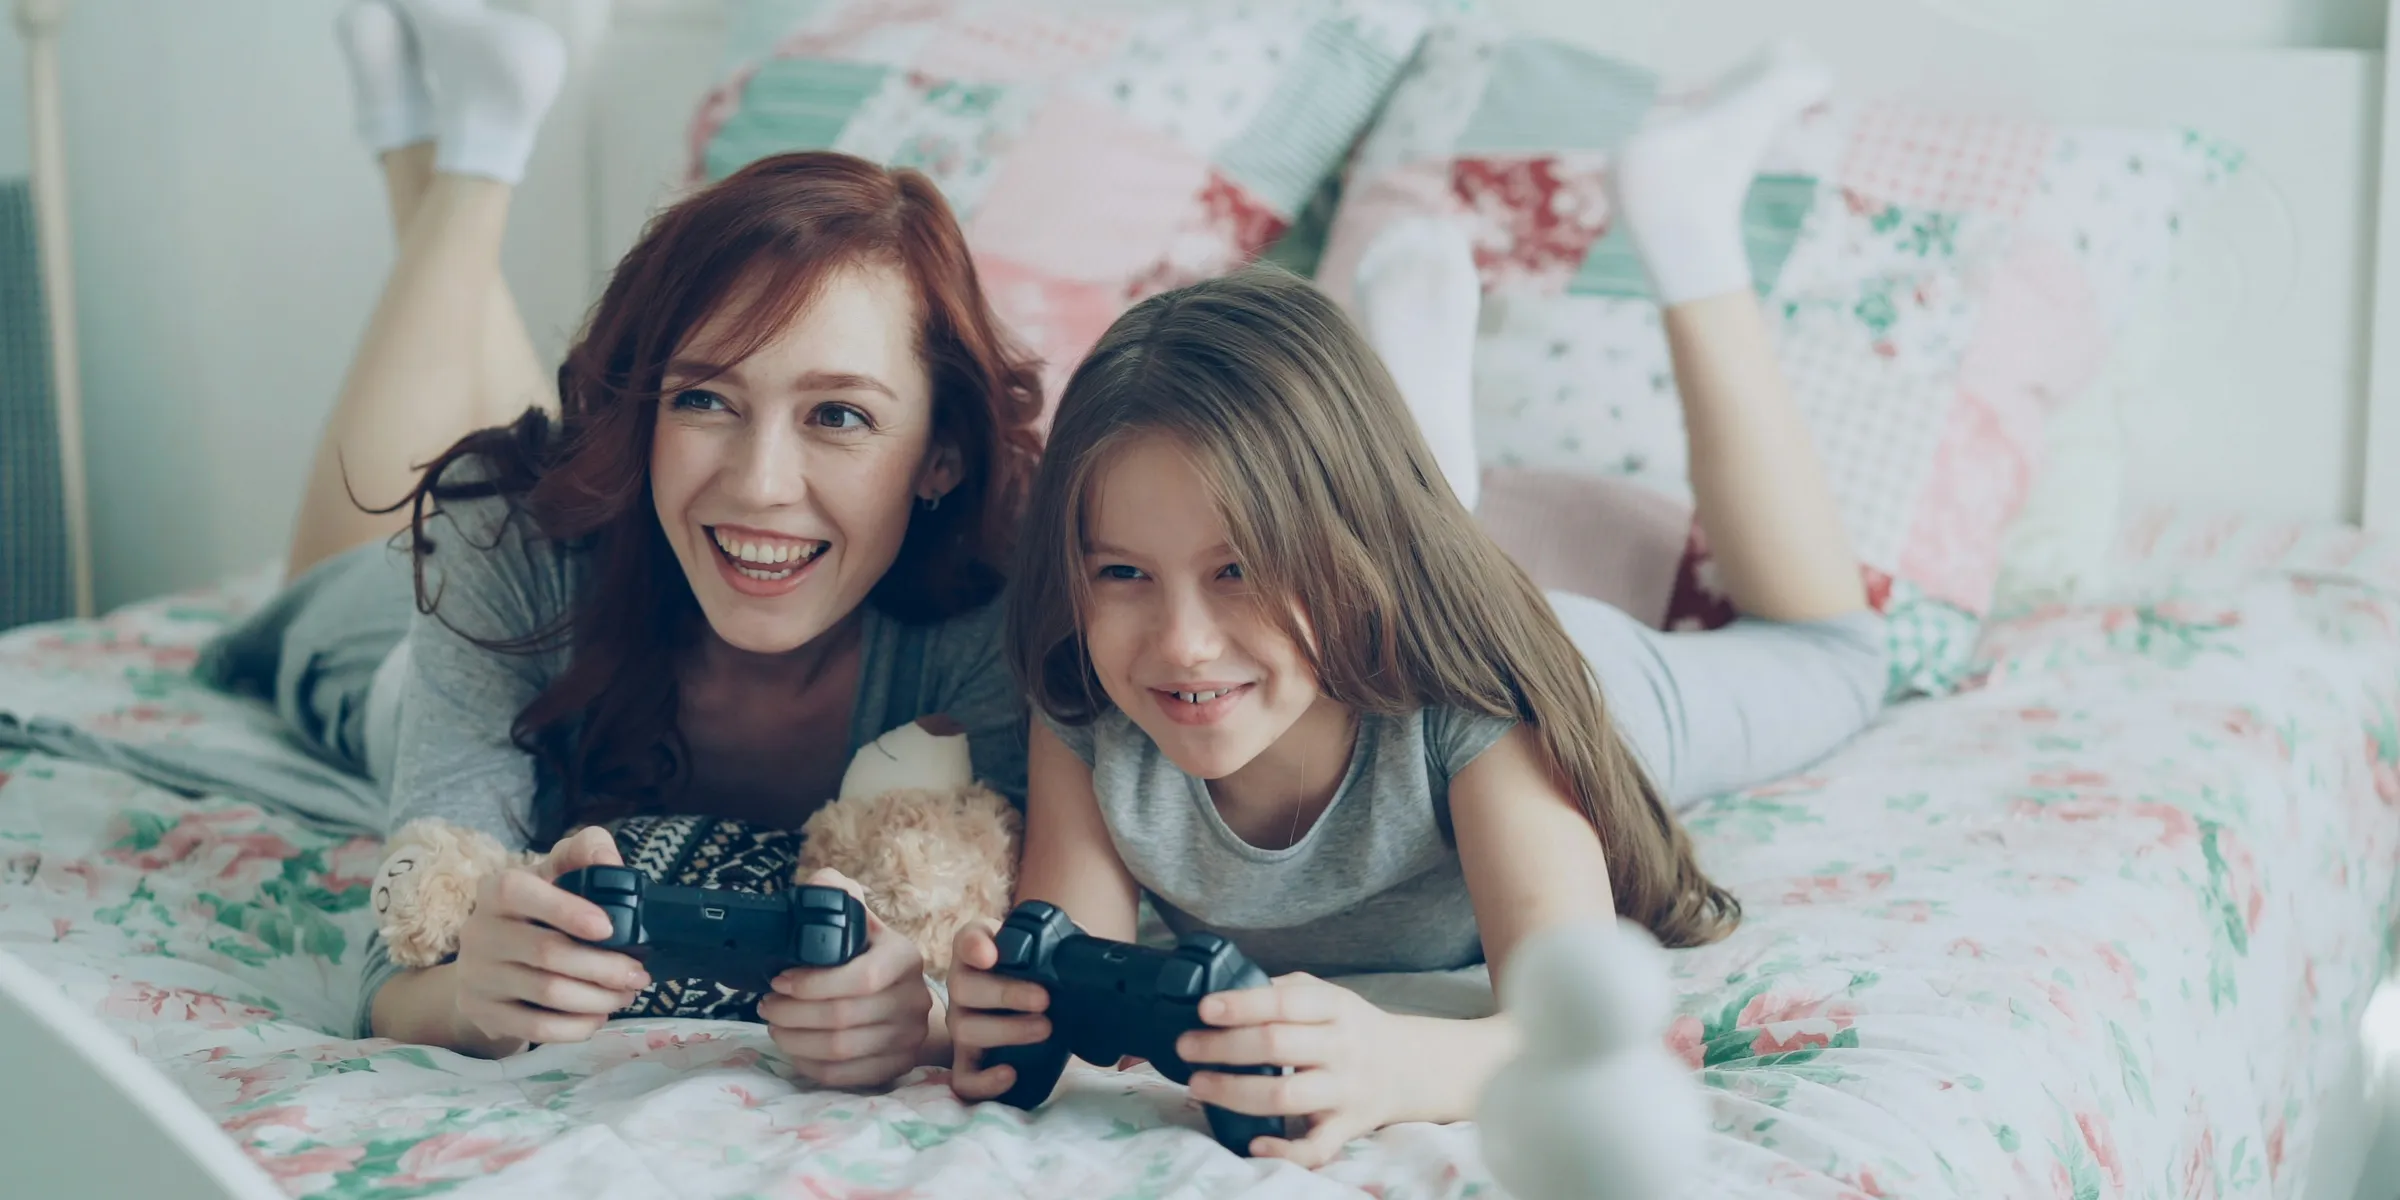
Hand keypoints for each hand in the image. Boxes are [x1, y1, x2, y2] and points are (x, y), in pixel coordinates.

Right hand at [451, 826, 649, 1051]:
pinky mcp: (482, 1013)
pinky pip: (537, 1028)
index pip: (520, 892)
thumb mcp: (556, 874)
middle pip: (547, 952)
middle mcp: (479, 931)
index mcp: (496, 890)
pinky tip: (598, 1017)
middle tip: (638, 974)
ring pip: (548, 993)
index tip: (609, 927)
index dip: (566, 910)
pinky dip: (577, 1026)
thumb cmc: (537, 912)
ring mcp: (476, 976)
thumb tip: (609, 861)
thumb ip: (585, 852)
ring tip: (626, 994)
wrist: (489, 964)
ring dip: (599, 998)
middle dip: (605, 967)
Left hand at [758, 868, 933, 1089]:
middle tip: (766, 1006)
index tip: (779, 980)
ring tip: (774, 1024)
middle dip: (792, 1013)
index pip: (862, 978)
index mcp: (904, 957)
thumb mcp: (860, 921)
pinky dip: (810, 1064)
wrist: (906, 999)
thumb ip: (837, 894)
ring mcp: (908, 1038)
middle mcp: (914, 999)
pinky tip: (794, 1048)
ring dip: (795, 1039)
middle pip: (843, 1018)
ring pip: (840, 1050)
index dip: (813, 984)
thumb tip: (821, 882)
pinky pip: (845, 1076)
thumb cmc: (871, 956)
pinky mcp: (896, 1067)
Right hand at [943, 917, 1053, 1100]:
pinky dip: (983, 1080)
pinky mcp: (968, 1061)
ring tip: (1045, 1029)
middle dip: (1005, 993)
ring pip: (965, 1029)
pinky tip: (1010, 1074)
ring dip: (1007, 1030)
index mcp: (980, 952)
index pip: (967, 940)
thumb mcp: (1051, 951)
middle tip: (1044, 998)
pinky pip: (963, 1078)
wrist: (1038, 1005)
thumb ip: (1061, 945)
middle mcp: (963, 986)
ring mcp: (962, 1024)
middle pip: (963, 987)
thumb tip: (1086, 955)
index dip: (974, 946)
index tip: (990, 955)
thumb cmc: (1041, 973)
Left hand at [1177, 973, 1403, 1167]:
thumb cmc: (1351, 1027)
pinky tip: (1252, 1144)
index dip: (1242, 1005)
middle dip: (1223, 1047)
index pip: (1285, 1002)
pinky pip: (1315, 1147)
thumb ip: (1284, 992)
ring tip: (1198, 1085)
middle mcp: (1342, 1048)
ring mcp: (1345, 1091)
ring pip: (1286, 1096)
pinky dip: (1283, 1151)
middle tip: (1186, 1047)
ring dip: (1234, 1092)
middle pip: (1276, 1046)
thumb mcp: (1327, 996)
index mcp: (1336, 1007)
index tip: (1204, 1009)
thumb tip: (1225, 992)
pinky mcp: (1347, 1128)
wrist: (1408, 1067)